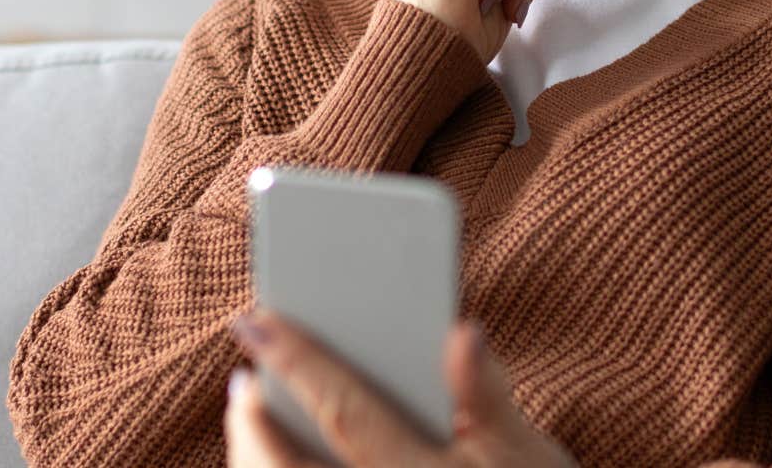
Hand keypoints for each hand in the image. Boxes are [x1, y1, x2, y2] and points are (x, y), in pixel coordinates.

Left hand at [224, 308, 576, 467]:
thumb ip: (488, 391)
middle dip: (253, 423)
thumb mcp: (528, 451)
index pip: (345, 412)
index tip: (253, 318)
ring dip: (257, 458)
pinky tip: (284, 460)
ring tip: (256, 415)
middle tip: (244, 380)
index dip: (296, 361)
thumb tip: (461, 330)